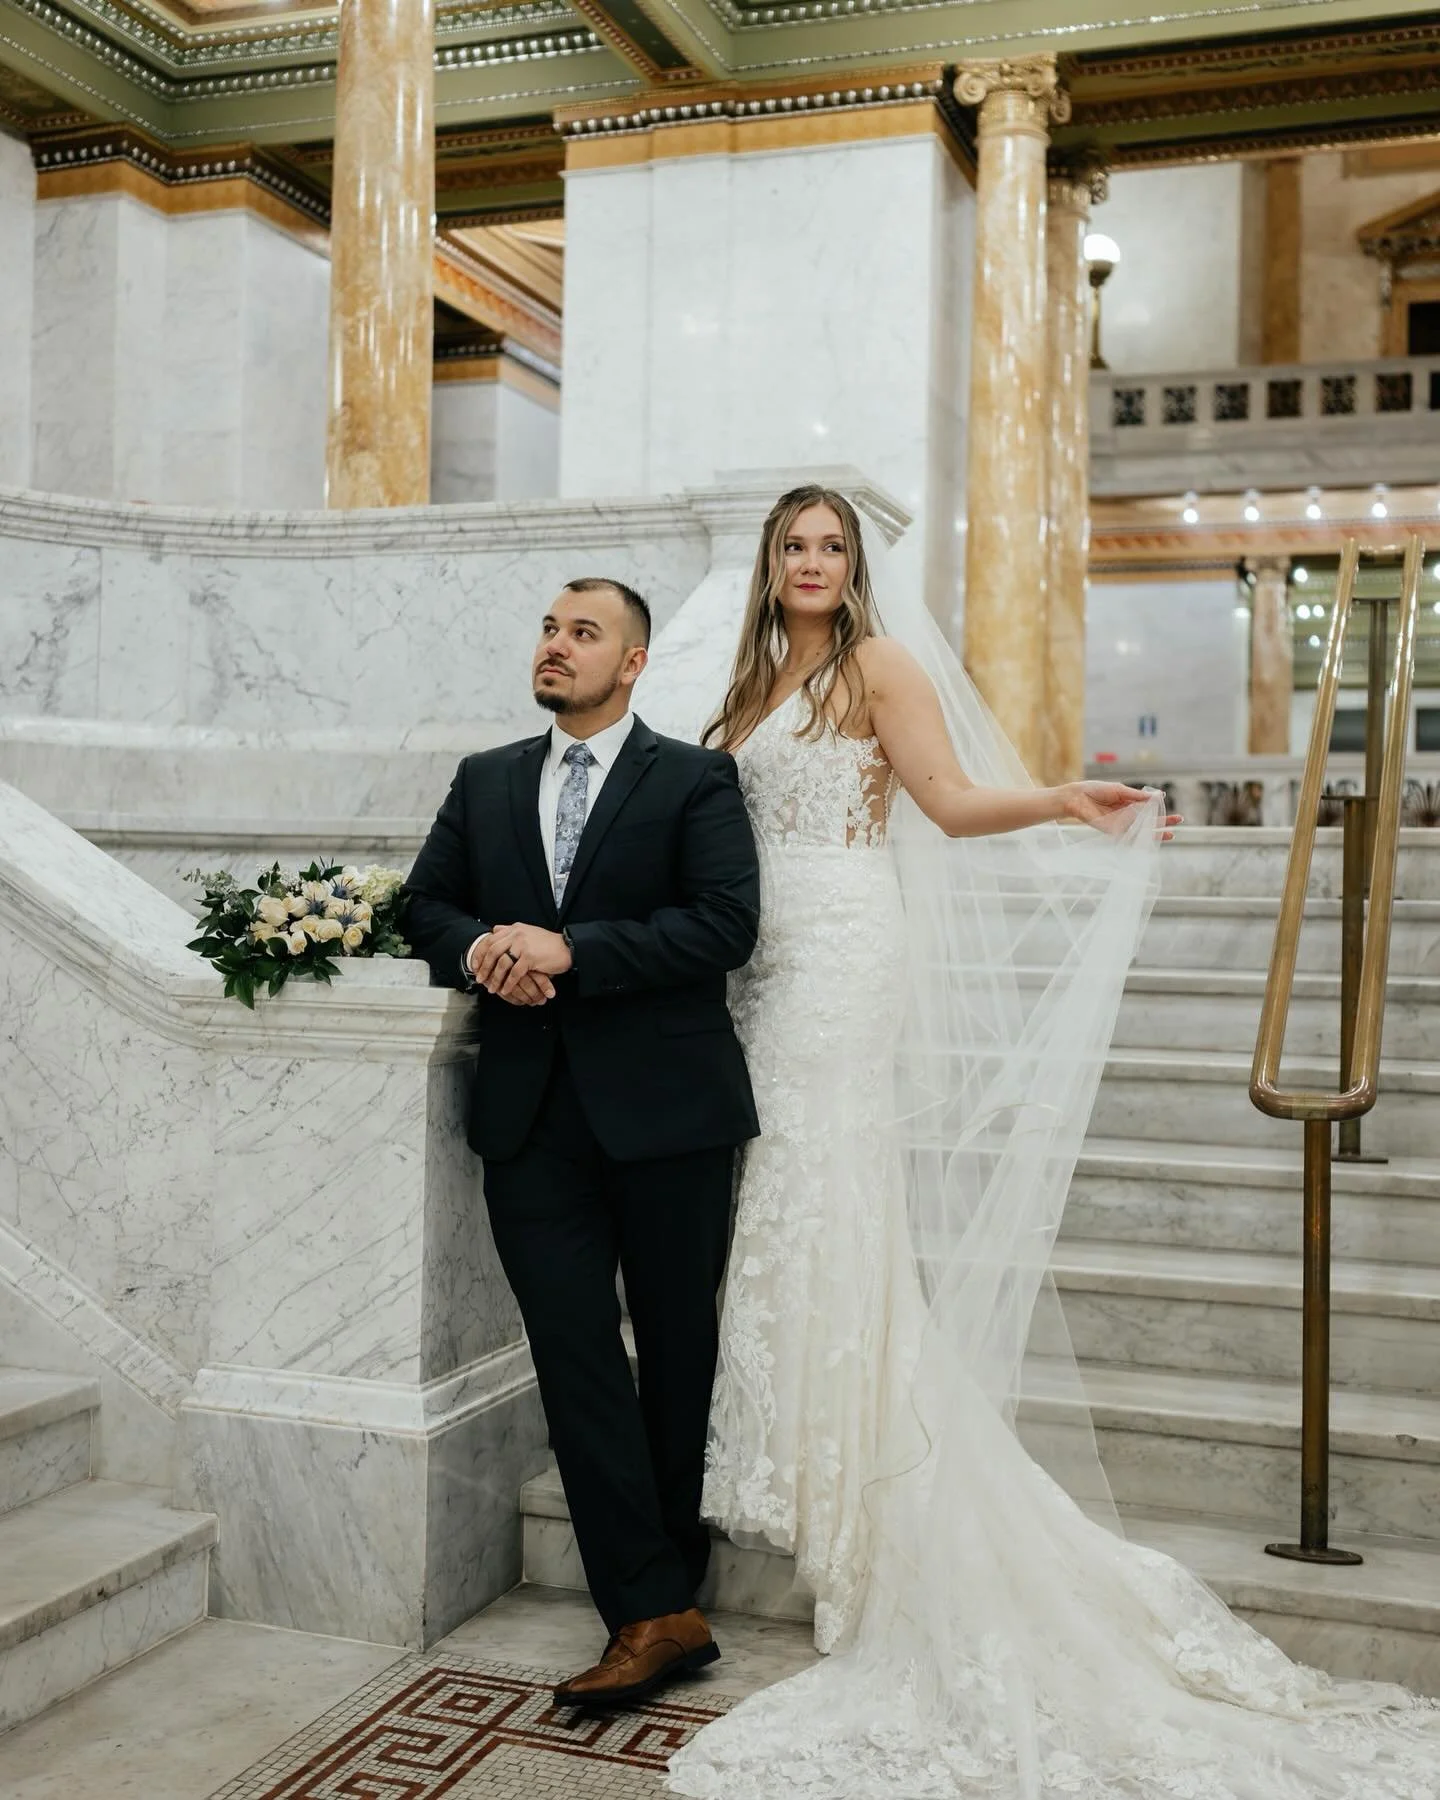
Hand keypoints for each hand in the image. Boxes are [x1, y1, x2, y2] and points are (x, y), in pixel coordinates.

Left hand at [472, 922, 572, 1001]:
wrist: (567, 947)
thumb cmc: (547, 943)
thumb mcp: (527, 932)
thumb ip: (510, 931)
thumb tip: (494, 929)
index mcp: (514, 928)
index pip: (490, 939)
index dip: (480, 953)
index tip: (475, 965)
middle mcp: (516, 934)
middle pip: (492, 951)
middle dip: (484, 967)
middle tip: (480, 979)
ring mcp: (523, 945)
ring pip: (502, 963)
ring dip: (495, 978)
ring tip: (492, 988)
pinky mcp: (530, 957)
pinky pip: (515, 973)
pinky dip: (508, 983)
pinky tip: (506, 990)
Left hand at [1060, 782, 1182, 841]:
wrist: (1076, 797)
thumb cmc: (1095, 790)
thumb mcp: (1120, 790)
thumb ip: (1138, 795)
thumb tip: (1158, 796)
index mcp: (1129, 803)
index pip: (1149, 809)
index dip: (1162, 810)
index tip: (1176, 813)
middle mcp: (1127, 815)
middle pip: (1148, 821)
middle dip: (1164, 822)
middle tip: (1179, 822)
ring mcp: (1121, 824)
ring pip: (1141, 830)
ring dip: (1156, 832)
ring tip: (1171, 834)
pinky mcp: (1113, 831)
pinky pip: (1129, 834)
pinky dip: (1140, 834)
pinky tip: (1152, 834)